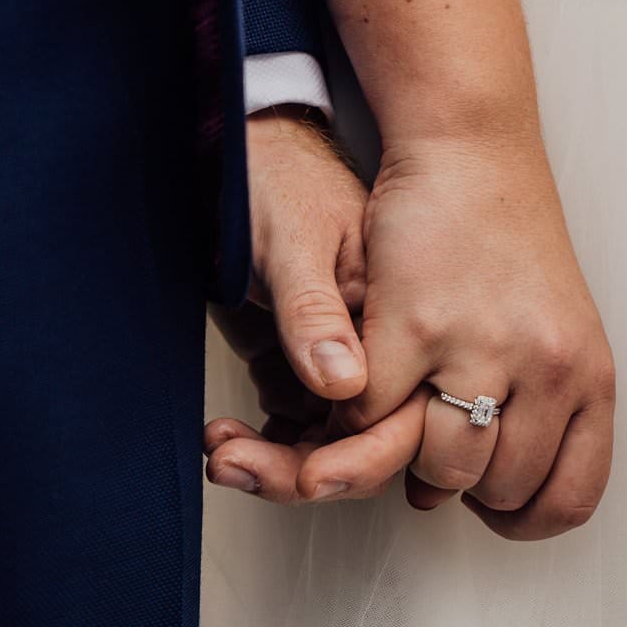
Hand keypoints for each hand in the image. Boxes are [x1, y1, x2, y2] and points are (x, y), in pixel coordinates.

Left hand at [202, 111, 419, 501]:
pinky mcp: (312, 362)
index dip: (348, 458)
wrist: (247, 152)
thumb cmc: (278, 179)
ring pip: (332, 446)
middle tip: (233, 461)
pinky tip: (226, 434)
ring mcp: (352, 359)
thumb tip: (342, 385)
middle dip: (301, 470)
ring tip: (222, 449)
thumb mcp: (293, 240)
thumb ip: (313, 313)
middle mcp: (387, 349)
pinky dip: (266, 442)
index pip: (396, 419)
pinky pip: (303, 428)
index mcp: (404, 319)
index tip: (295, 474)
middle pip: (369, 447)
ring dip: (276, 461)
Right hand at [322, 136, 614, 539]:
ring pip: (440, 468)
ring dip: (407, 456)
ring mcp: (482, 347)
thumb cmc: (507, 239)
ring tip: (401, 418)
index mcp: (590, 376)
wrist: (469, 154)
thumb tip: (495, 493)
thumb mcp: (562, 329)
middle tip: (432, 445)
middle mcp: (549, 367)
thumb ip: (544, 410)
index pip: (570, 499)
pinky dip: (358, 417)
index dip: (522, 518)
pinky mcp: (413, 325)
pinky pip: (374, 418)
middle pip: (497, 490)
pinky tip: (367, 386)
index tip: (490, 506)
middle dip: (458, 483)